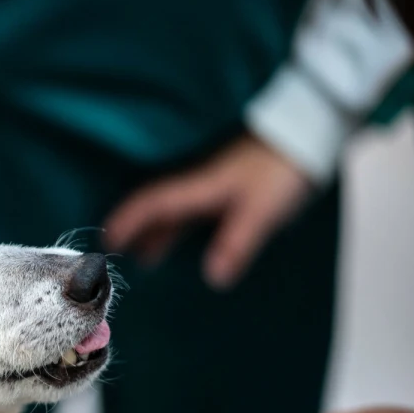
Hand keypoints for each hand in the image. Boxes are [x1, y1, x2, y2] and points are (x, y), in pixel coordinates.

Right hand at [103, 134, 310, 289]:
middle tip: (117, 254)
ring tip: (145, 257)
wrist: (305, 134)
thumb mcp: (260, 209)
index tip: (108, 241)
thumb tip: (213, 278)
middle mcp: (197, 186)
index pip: (151, 203)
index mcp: (198, 188)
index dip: (127, 220)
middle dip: (135, 230)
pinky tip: (183, 240)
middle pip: (156, 209)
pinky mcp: (225, 189)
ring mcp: (210, 187)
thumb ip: (236, 243)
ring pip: (173, 212)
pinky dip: (178, 227)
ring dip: (156, 232)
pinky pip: (190, 211)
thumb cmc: (280, 169)